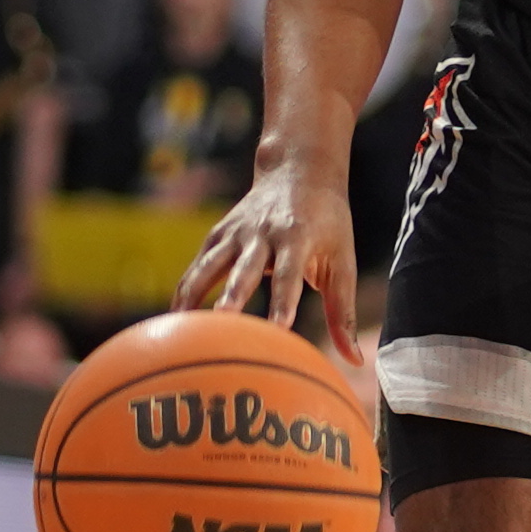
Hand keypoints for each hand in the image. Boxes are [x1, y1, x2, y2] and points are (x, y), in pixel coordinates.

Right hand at [179, 147, 364, 358]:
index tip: (280, 328)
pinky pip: (198, 266)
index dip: (284, 301)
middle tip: (222, 321)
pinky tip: (175, 319)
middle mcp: (263, 232)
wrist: (298, 171)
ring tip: (181, 326)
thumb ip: (344, 312)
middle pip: (245, 268)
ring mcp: (236, 232)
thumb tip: (355, 360)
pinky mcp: (218, 234)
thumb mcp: (342, 260)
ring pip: (210, 265)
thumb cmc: (328, 224)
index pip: (290, 274)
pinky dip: (186, 290)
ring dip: (195, 293)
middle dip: (233, 294)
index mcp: (298, 236)